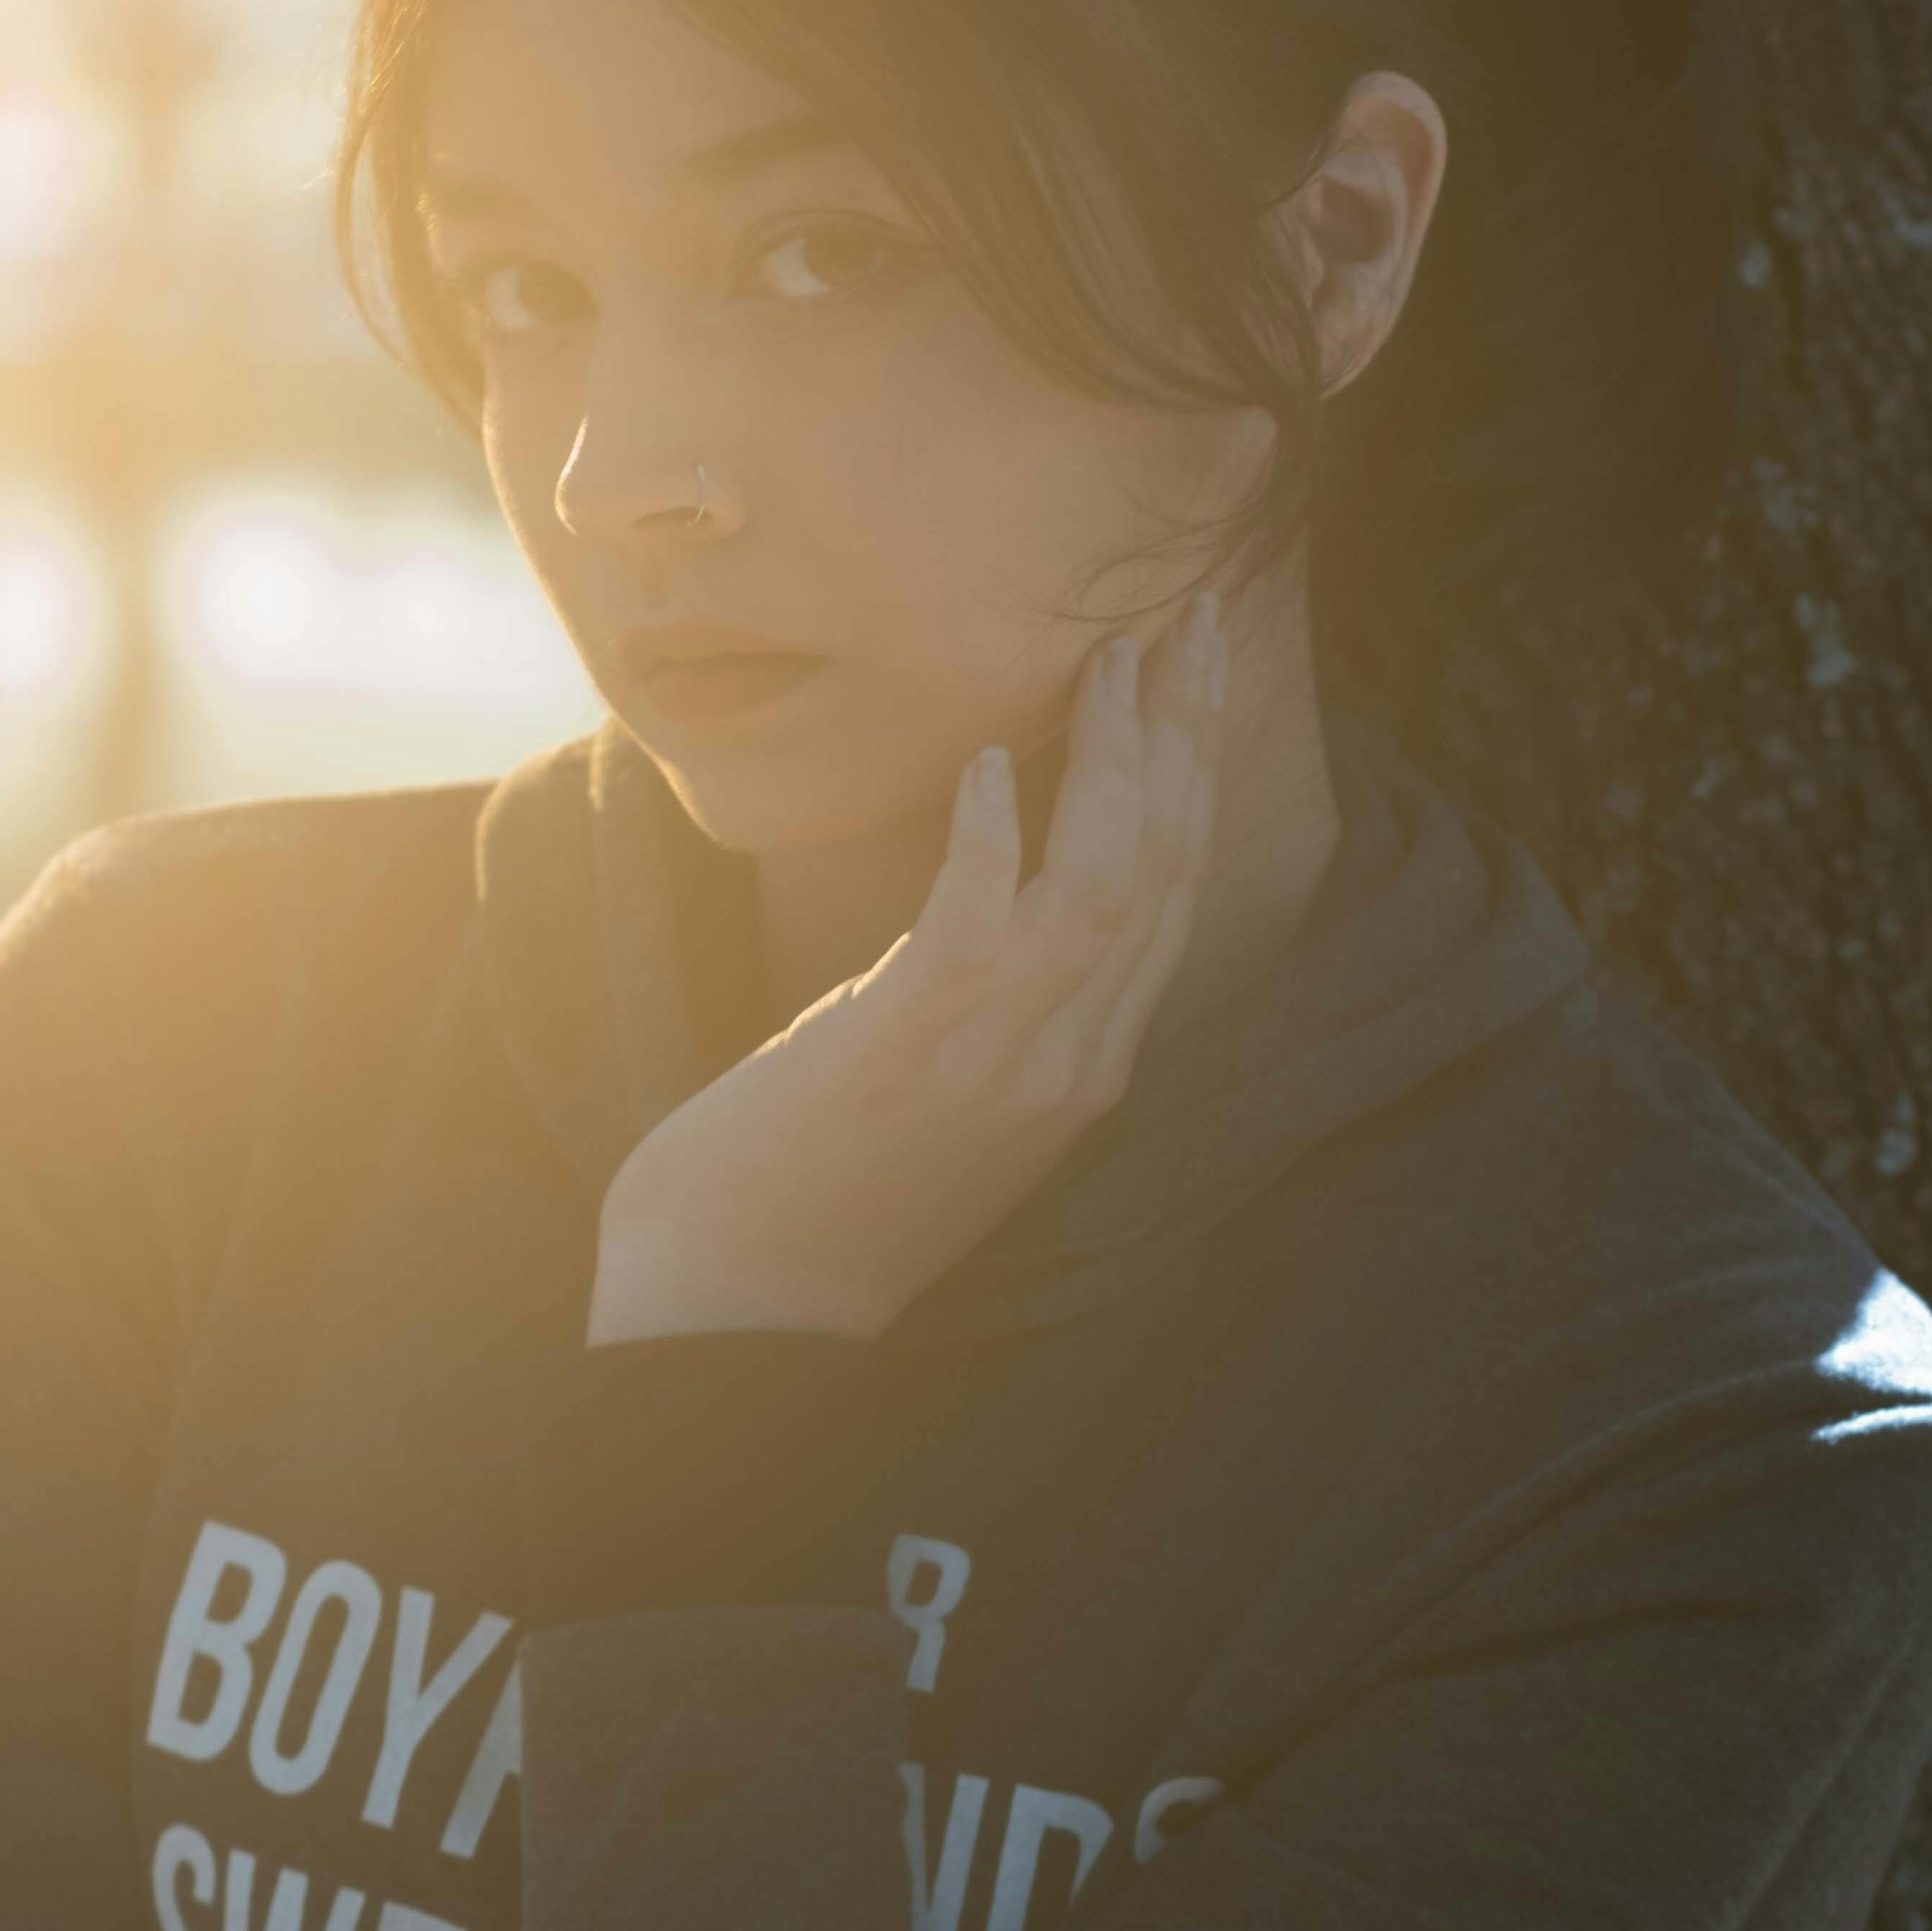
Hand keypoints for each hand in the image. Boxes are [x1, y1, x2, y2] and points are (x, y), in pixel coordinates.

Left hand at [588, 589, 1232, 1343]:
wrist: (736, 1317)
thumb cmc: (812, 1193)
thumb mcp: (937, 1089)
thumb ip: (991, 1002)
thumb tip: (993, 894)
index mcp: (1087, 1067)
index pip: (1174, 892)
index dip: (1195, 768)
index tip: (1193, 665)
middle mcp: (1071, 1061)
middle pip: (1164, 868)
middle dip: (1188, 731)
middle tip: (1195, 613)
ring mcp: (1001, 1062)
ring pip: (1101, 885)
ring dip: (1113, 758)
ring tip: (1112, 654)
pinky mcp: (908, 1053)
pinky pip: (979, 930)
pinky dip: (995, 840)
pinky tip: (993, 763)